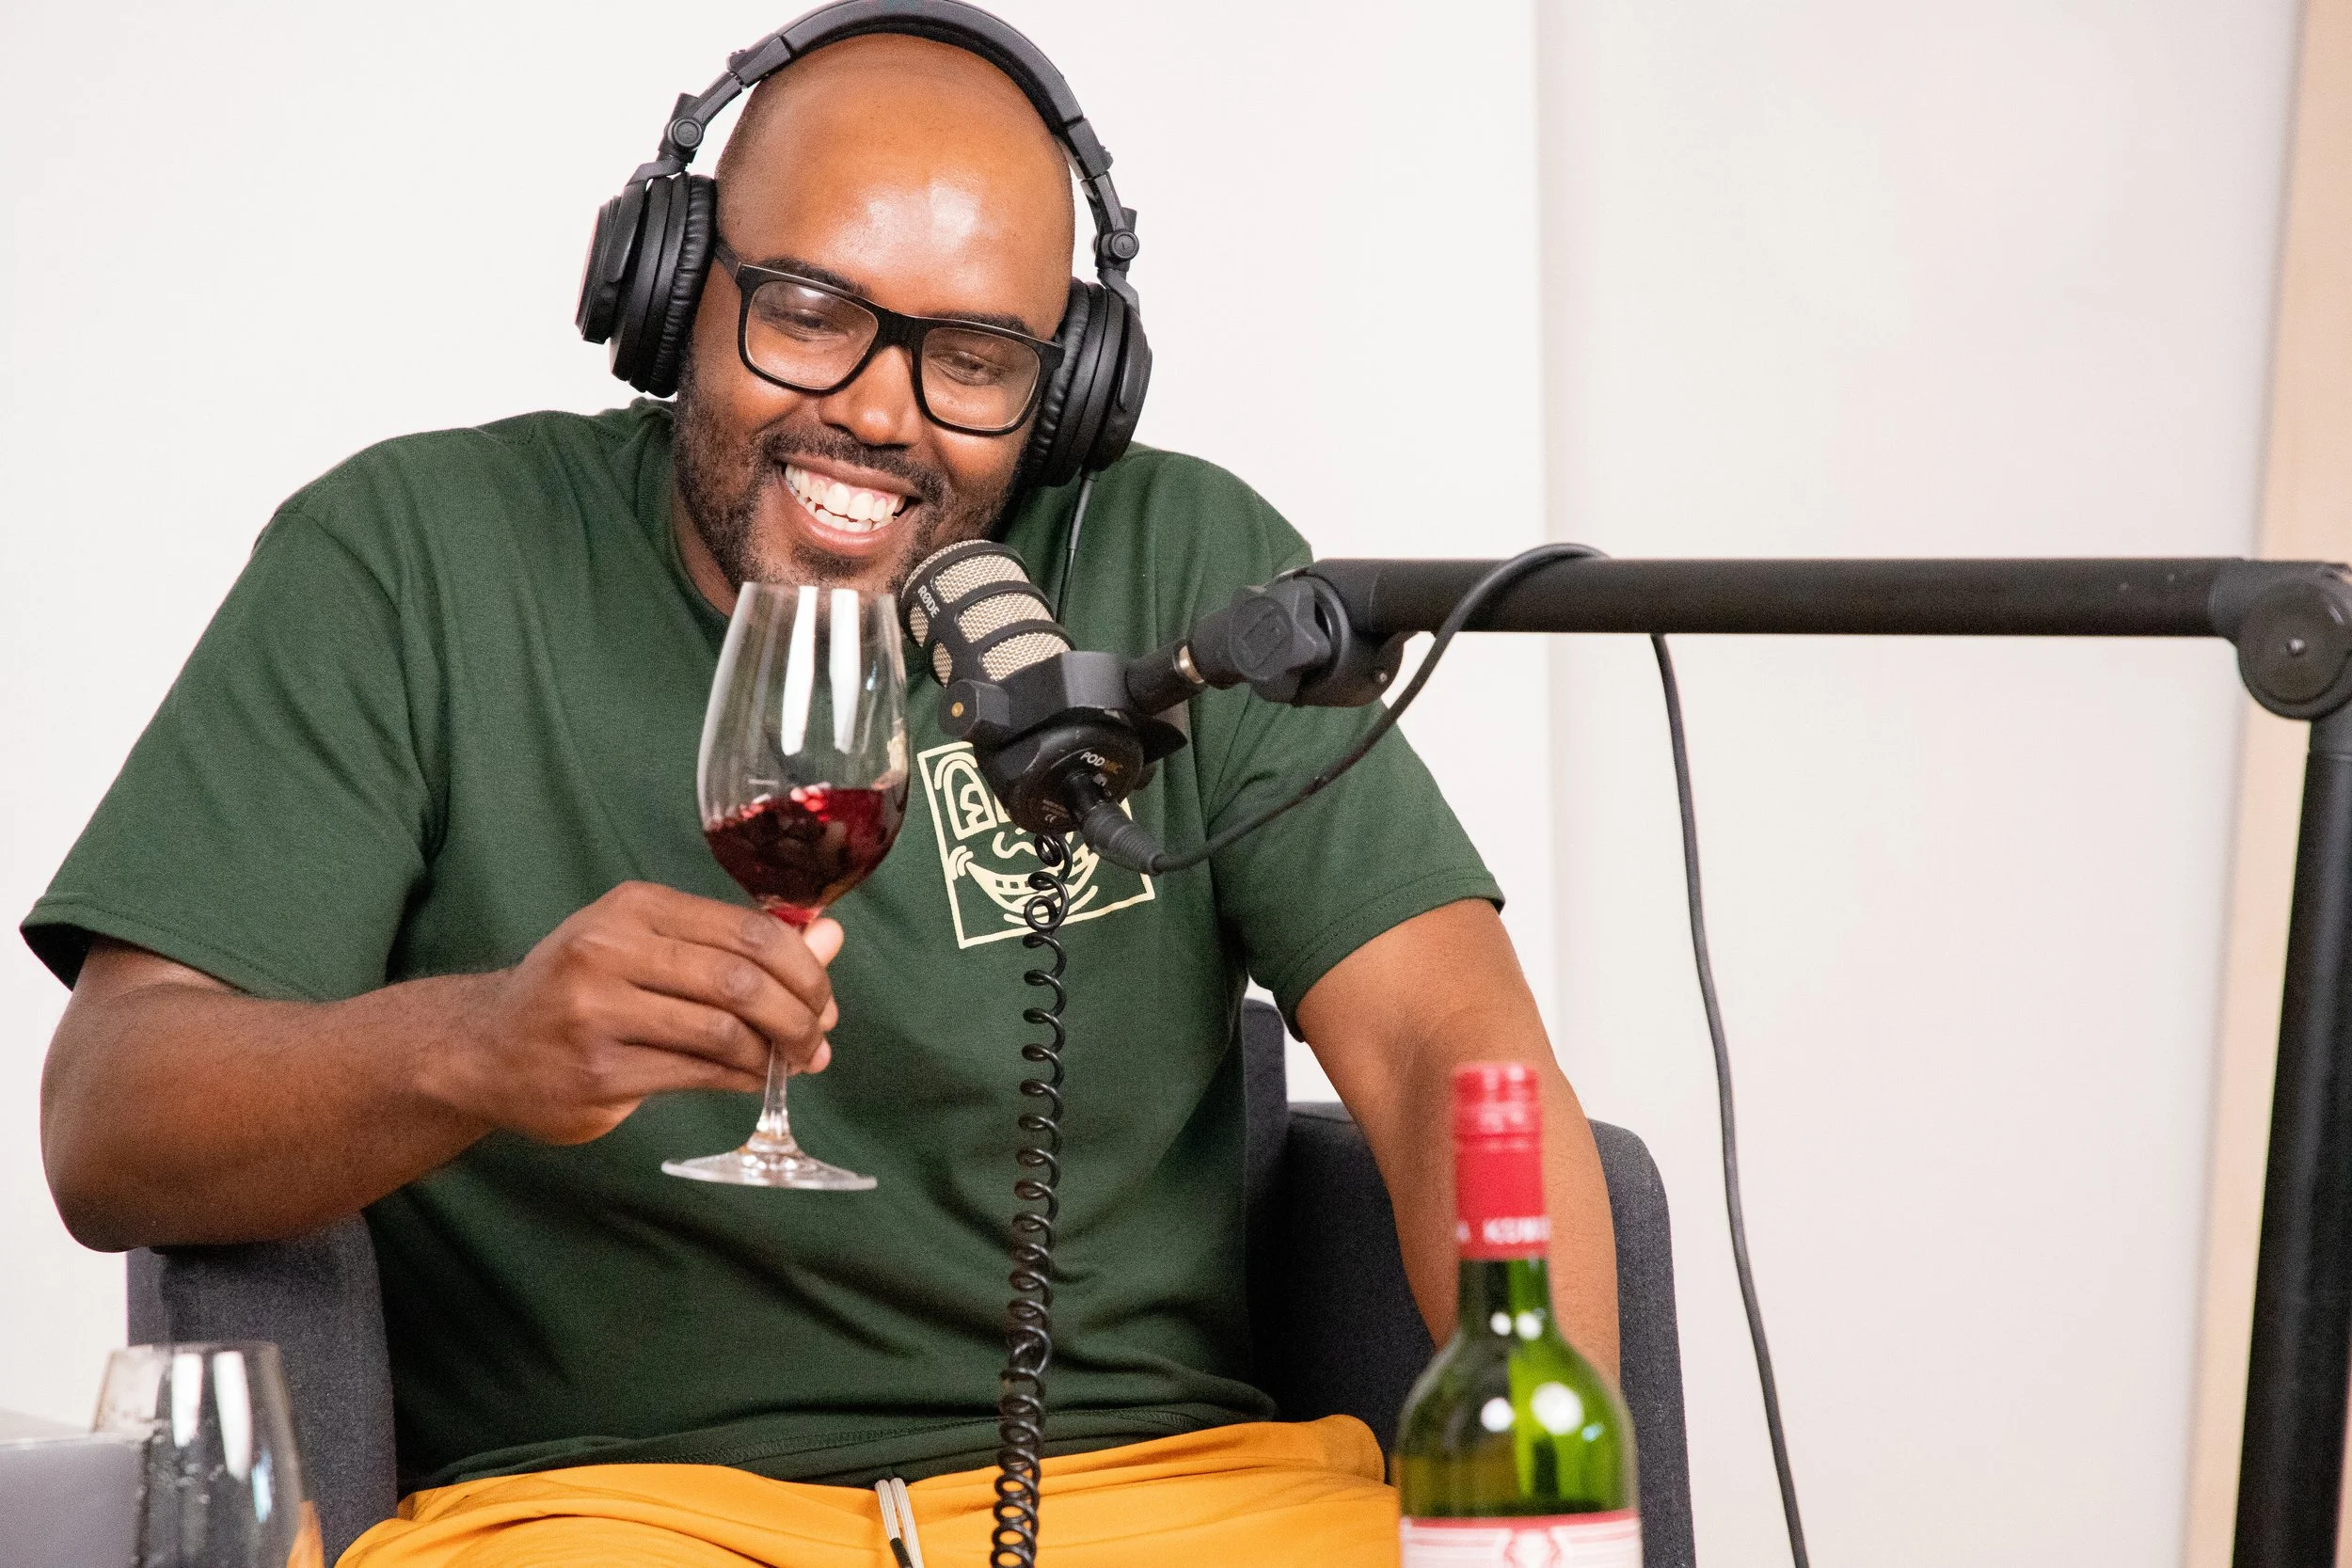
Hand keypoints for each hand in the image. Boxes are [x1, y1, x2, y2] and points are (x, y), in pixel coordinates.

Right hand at [433, 881, 842, 1143]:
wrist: (483, 1048)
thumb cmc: (580, 991)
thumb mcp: (649, 947)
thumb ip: (737, 945)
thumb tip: (830, 937)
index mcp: (632, 908)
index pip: (747, 930)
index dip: (802, 967)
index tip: (824, 998)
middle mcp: (609, 951)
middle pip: (741, 981)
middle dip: (799, 1014)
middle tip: (819, 1039)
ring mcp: (598, 1013)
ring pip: (723, 1031)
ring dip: (775, 1053)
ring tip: (793, 1063)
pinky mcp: (597, 1073)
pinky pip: (696, 1074)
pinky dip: (741, 1078)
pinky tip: (753, 1079)